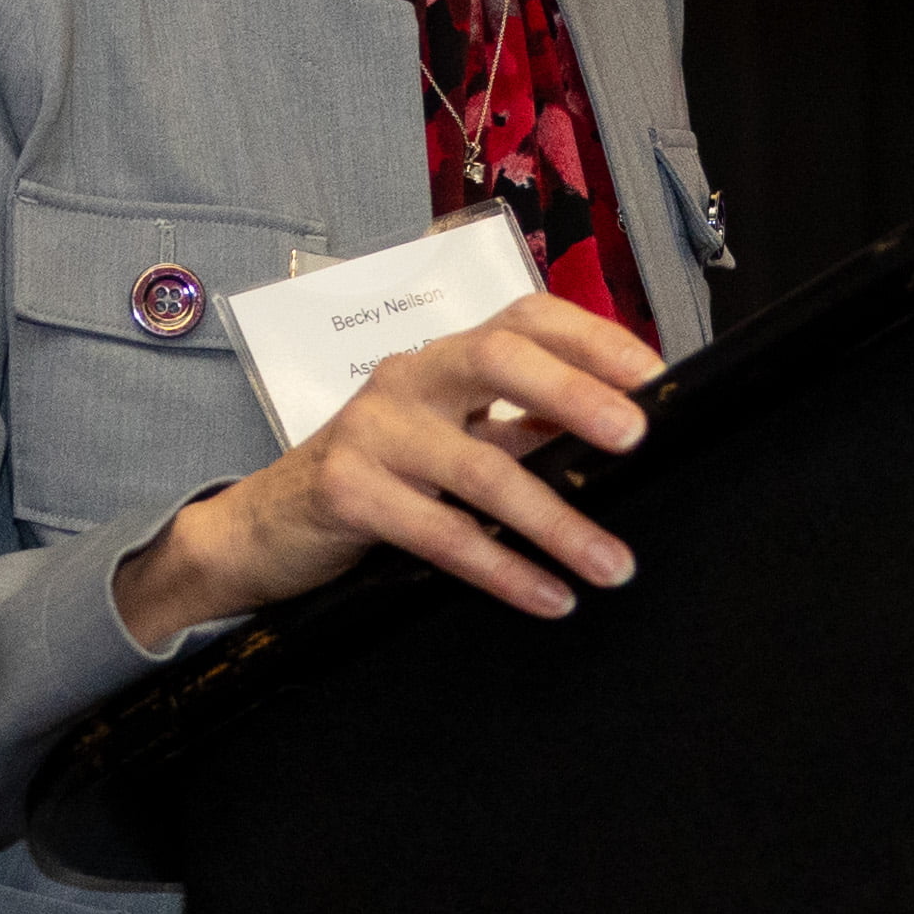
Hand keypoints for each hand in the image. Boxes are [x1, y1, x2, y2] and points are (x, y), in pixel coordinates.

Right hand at [111, 294, 667, 647]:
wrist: (259, 530)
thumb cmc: (372, 483)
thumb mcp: (445, 443)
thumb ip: (517, 431)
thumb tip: (617, 432)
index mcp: (441, 360)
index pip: (522, 318)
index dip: (591, 336)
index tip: (655, 372)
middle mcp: (407, 379)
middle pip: (497, 358)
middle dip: (573, 393)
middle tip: (635, 436)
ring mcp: (371, 432)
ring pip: (479, 466)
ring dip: (555, 520)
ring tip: (611, 563)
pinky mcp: (345, 492)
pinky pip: (440, 533)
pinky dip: (502, 569)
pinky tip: (547, 596)